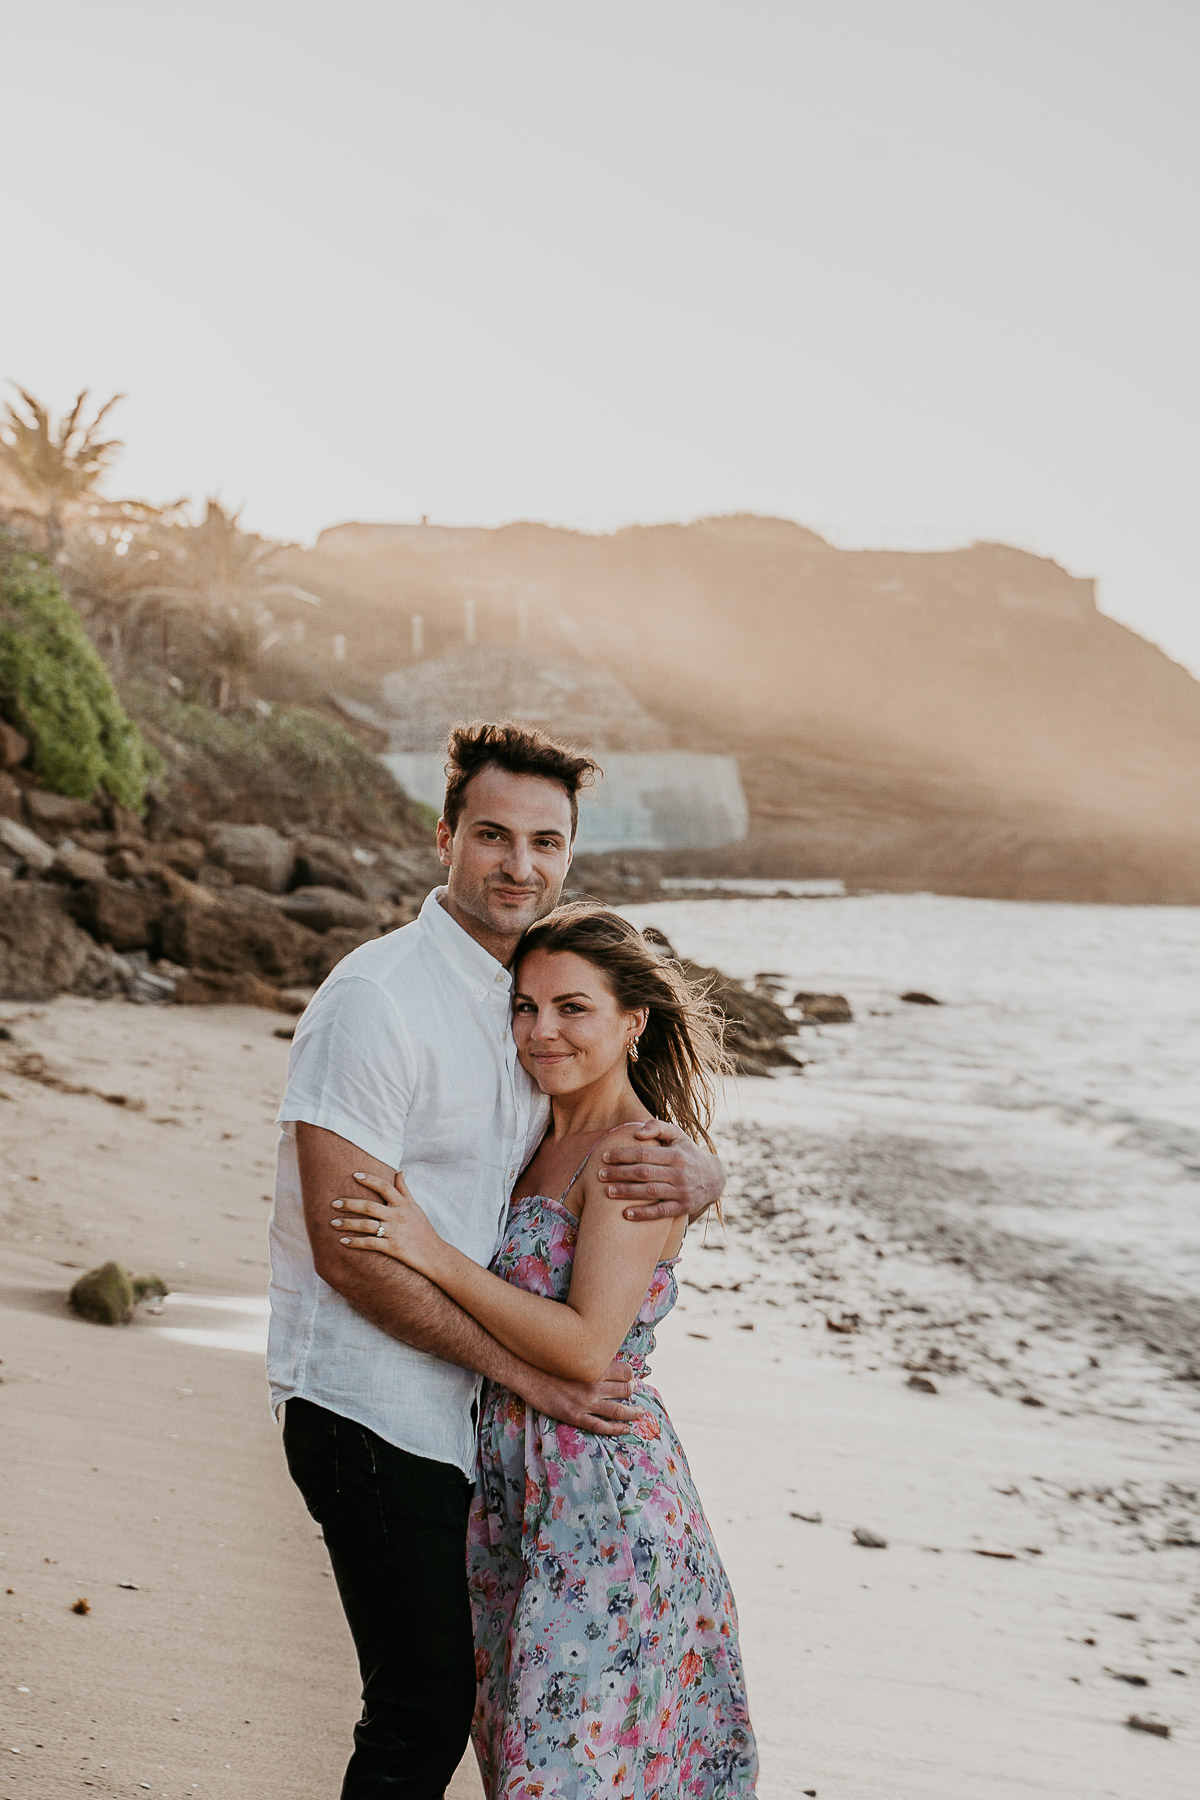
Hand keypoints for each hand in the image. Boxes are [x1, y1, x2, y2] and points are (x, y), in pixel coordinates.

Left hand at [330, 1171, 444, 1278]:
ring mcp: (395, 1232)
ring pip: (366, 1225)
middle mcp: (398, 1216)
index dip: (369, 1180)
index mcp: (403, 1204)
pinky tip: (343, 1241)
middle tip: (334, 1203)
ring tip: (333, 1223)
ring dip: (347, 1224)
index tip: (354, 1175)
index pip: (385, 1187)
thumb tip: (399, 1170)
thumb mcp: (415, 1207)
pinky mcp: (393, 1248)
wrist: (434, 1254)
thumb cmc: (423, 1229)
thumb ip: (404, 1190)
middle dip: (350, 1204)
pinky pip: (370, 1243)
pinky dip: (355, 1242)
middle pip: (369, 1206)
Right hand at [517, 1357, 640, 1437]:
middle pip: (625, 1389)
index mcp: (594, 1366)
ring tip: (640, 1412)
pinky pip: (601, 1426)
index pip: (625, 1371)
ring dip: (633, 1412)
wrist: (527, 1373)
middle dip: (633, 1391)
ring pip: (618, 1410)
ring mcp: (585, 1402)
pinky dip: (616, 1429)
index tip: (631, 1377)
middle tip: (635, 1392)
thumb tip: (605, 1362)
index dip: (631, 1375)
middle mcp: (593, 1384)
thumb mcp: (573, 1355)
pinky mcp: (575, 1416)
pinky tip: (626, 1429)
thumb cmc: (549, 1362)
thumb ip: (590, 1359)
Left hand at [600, 1119, 725, 1222]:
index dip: (623, 1155)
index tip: (605, 1157)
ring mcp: (682, 1191)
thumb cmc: (687, 1153)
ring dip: (627, 1192)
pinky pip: (661, 1212)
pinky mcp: (683, 1207)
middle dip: (620, 1173)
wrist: (715, 1178)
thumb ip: (658, 1127)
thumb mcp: (678, 1135)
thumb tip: (637, 1132)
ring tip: (607, 1192)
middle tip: (600, 1175)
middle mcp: (679, 1173)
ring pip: (650, 1192)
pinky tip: (626, 1215)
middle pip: (644, 1173)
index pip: (644, 1154)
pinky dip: (643, 1214)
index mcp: (676, 1155)